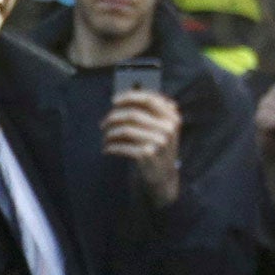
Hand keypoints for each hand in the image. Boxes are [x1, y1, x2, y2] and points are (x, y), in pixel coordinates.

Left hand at [103, 90, 182, 206]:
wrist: (163, 177)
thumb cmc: (157, 148)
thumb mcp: (161, 129)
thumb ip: (149, 113)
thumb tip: (121, 99)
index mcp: (172, 118)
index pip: (149, 99)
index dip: (129, 97)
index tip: (113, 100)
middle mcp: (168, 128)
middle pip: (133, 114)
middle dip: (113, 117)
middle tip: (103, 124)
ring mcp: (158, 142)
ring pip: (124, 130)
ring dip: (109, 134)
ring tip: (105, 139)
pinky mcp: (147, 155)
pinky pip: (121, 146)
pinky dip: (110, 147)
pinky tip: (107, 150)